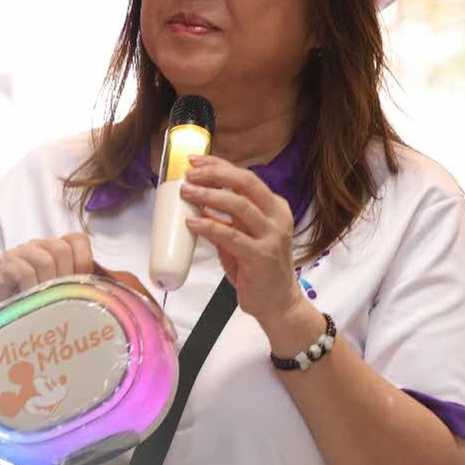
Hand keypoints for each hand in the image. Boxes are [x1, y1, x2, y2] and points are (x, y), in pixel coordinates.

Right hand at [0, 234, 173, 339]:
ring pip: (46, 255)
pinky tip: (28, 300)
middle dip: (68, 278)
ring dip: (49, 284)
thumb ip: (123, 313)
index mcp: (62, 253)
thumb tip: (171, 334)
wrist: (8, 342)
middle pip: (64, 247)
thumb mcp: (91, 314)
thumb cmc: (53, 325)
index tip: (81, 288)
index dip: (83, 263)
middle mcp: (41, 248)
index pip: (79, 240)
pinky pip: (22, 265)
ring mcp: (20, 254)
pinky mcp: (2, 265)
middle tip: (61, 303)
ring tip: (44, 305)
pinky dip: (30, 285)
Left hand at [181, 154, 306, 328]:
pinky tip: (192, 222)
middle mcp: (276, 217)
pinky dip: (209, 225)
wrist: (278, 302)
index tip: (195, 161)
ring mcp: (271, 236)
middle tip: (190, 174)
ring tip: (186, 192)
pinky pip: (230, 235)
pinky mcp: (260, 256)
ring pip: (239, 205)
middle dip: (215, 174)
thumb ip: (226, 220)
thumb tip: (197, 203)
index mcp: (275, 207)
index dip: (220, 165)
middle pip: (246, 183)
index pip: (246, 177)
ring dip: (209, 195)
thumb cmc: (259, 269)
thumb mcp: (244, 237)